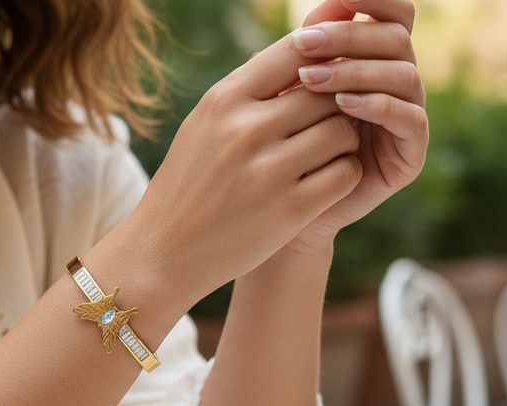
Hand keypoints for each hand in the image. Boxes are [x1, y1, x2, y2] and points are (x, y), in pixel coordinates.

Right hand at [123, 21, 363, 306]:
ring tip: (319, 160)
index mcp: (224, 101)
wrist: (161, 254)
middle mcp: (246, 129)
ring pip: (343, 133)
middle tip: (321, 131)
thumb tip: (303, 50)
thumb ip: (248, 93)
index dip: (321, 63)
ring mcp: (268, 171)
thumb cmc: (186, 188)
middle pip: (328, 94)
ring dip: (341, 145)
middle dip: (333, 111)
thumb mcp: (203, 128)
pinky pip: (346, 174)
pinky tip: (320, 187)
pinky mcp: (289, 210)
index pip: (296, 52)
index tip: (320, 85)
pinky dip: (341, 177)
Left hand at [279, 0, 427, 257]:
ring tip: (313, 80)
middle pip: (394, 38)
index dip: (370, 0)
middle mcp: (393, 85)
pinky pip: (409, 119)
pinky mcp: (409, 154)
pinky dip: (379, 106)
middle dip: (348, 37)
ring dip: (358, 71)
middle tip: (305, 46)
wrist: (276, 219)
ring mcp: (404, 118)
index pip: (388, 15)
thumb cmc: (273, 155)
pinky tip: (344, 105)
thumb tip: (316, 13)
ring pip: (404, 75)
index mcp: (370, 62)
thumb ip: (300, 58)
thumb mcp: (280, 101)